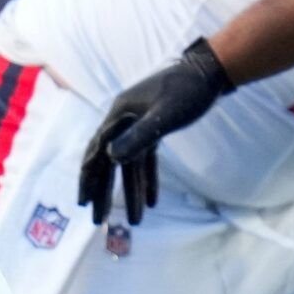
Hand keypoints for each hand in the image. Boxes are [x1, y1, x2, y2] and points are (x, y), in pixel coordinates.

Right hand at [76, 38, 232, 224]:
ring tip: (136, 221)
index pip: (97, 152)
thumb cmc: (188, 90)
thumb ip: (139, 136)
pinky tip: (153, 201)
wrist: (210, 73)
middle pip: (109, 161)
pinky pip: (145, 158)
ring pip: (129, 163)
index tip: (83, 203)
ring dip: (131, 191)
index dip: (89, 178)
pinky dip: (148, 178)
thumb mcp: (165, 115)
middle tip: (100, 221)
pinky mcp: (153, 127)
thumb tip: (110, 158)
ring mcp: (138, 123)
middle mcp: (124, 119)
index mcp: (120, 114)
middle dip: (105, 191)